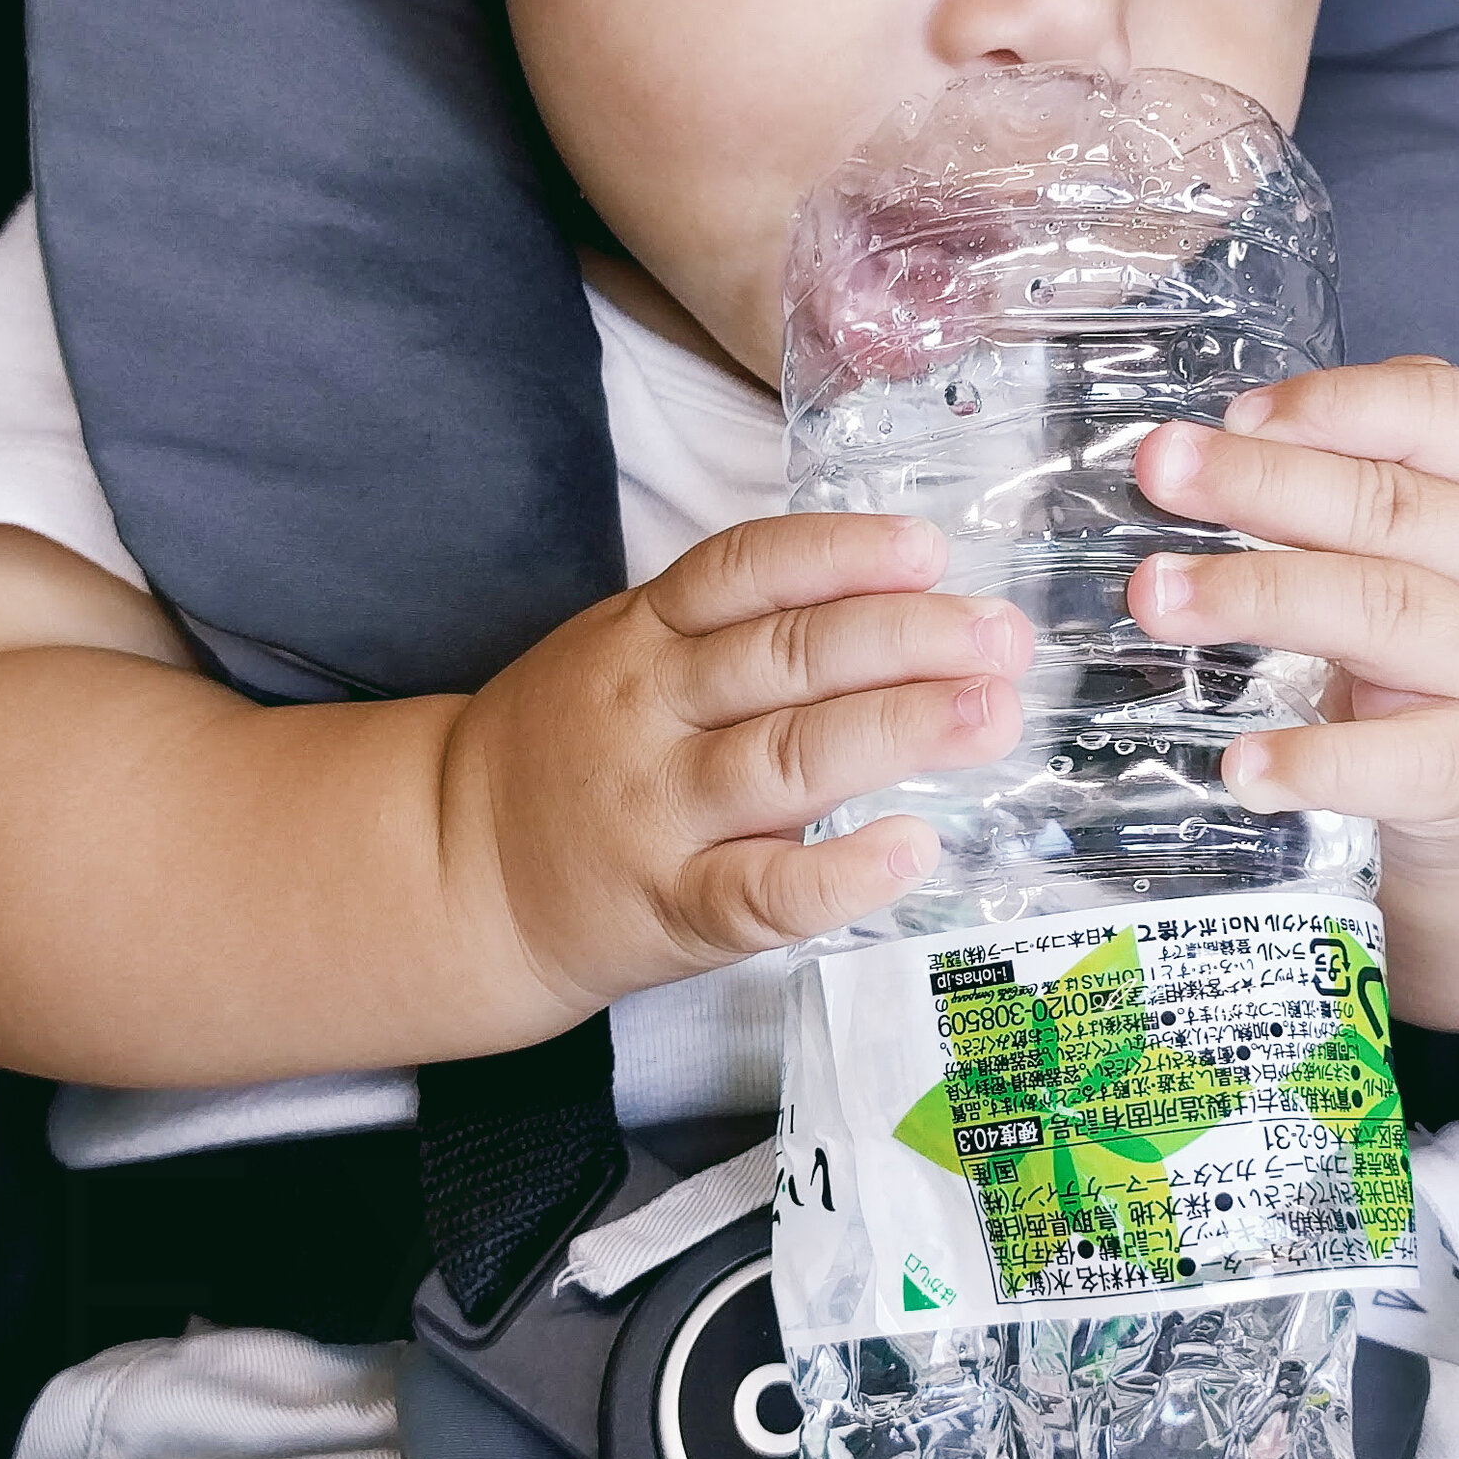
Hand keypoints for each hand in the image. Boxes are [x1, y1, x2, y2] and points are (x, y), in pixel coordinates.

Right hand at [439, 512, 1028, 1012]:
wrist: (456, 869)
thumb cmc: (575, 750)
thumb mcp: (624, 650)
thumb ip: (733, 626)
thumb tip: (900, 596)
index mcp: (643, 634)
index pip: (747, 572)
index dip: (842, 554)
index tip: (930, 551)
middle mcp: (652, 711)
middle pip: (789, 659)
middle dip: (910, 641)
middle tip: (1002, 638)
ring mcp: (660, 813)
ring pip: (789, 759)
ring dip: (903, 730)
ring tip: (992, 715)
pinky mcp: (671, 907)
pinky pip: (762, 892)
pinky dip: (842, 872)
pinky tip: (914, 848)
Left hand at [1129, 357, 1458, 1027]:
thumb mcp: (1452, 535)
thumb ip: (1365, 478)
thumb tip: (1222, 447)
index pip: (1442, 410)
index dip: (1333, 403)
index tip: (1235, 414)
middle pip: (1389, 507)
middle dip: (1260, 483)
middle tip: (1161, 474)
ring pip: (1378, 611)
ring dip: (1254, 595)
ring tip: (1157, 595)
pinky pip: (1391, 763)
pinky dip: (1310, 761)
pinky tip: (1241, 763)